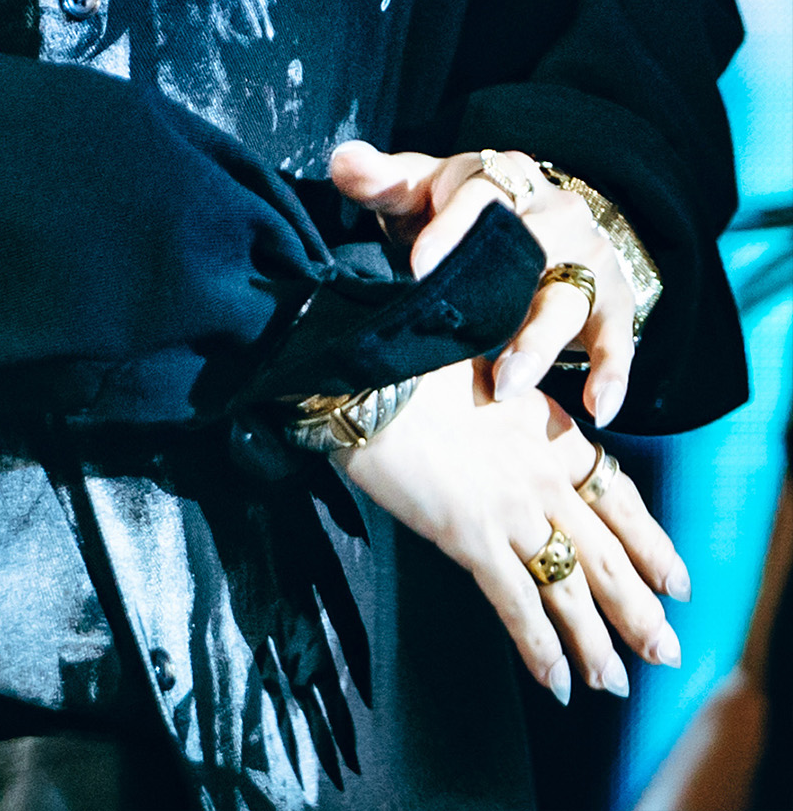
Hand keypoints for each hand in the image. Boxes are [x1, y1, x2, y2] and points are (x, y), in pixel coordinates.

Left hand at [330, 140, 640, 424]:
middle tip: (464, 339)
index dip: (451, 229)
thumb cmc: (457, 211)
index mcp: (504, 175)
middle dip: (501, 298)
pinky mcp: (613, 302)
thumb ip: (381, 180)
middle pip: (533, 250)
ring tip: (508, 386)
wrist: (531, 223)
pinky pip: (619, 339)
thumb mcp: (420, 190)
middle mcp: (556, 211)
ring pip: (569, 300)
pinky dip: (613, 373)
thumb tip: (342, 160)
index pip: (481, 195)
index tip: (419, 268)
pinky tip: (600, 409)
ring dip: (541, 345)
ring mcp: (589, 258)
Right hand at [343, 357, 688, 700]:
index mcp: (550, 433)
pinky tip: (556, 682)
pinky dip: (541, 648)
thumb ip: (514, 421)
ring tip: (616, 684)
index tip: (678, 581)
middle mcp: (544, 476)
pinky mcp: (473, 537)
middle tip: (667, 652)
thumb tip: (517, 438)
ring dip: (597, 644)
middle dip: (640, 611)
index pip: (618, 497)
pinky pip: (518, 605)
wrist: (374, 374)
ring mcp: (512, 510)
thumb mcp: (486, 381)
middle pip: (607, 556)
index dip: (652, 543)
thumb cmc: (416, 368)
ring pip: (571, 591)